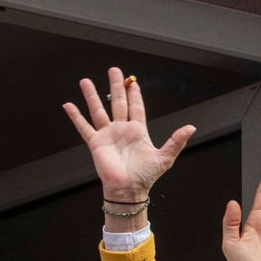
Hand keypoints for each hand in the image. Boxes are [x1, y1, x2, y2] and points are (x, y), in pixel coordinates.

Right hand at [63, 68, 193, 200]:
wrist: (129, 189)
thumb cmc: (146, 175)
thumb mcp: (165, 157)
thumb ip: (176, 141)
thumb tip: (191, 127)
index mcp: (138, 131)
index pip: (136, 108)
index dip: (135, 94)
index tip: (133, 82)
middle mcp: (122, 130)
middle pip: (118, 103)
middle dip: (116, 86)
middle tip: (114, 70)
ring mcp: (108, 135)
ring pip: (98, 111)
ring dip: (92, 96)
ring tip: (85, 81)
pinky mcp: (96, 143)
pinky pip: (84, 127)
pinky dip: (76, 117)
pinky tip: (68, 105)